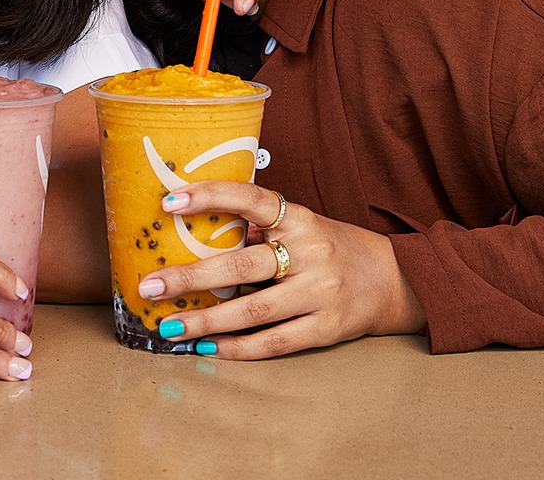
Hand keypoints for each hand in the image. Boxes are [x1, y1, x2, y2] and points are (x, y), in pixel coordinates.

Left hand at [135, 182, 425, 356]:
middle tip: (150, 286)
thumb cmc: (328, 246)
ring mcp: (320, 292)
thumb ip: (258, 227)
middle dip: (190, 277)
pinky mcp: (327, 329)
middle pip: (242, 264)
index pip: (251, 198)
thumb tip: (192, 231)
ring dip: (206, 321)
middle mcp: (310, 251)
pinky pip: (274, 342)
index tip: (169, 201)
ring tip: (169, 327)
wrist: (394, 280)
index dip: (210, 195)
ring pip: (253, 310)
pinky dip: (238, 348)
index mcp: (298, 217)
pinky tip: (207, 348)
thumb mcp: (299, 224)